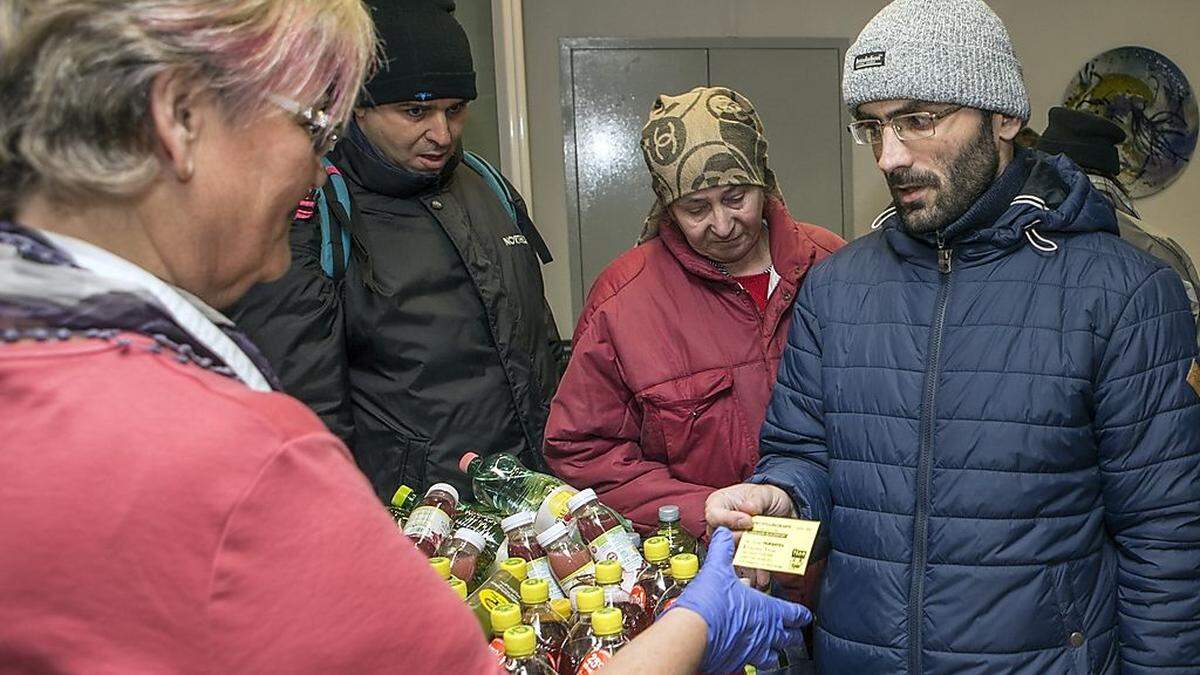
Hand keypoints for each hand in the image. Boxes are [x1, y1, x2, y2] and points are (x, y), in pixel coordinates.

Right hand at [669, 527, 811, 672]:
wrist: (691, 633)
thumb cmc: (709, 604)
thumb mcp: (717, 568)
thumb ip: (722, 549)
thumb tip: (723, 532)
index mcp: (765, 611)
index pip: (793, 614)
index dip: (801, 614)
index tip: (806, 615)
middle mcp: (763, 633)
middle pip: (787, 639)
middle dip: (792, 635)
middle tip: (795, 635)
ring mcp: (750, 651)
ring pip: (772, 656)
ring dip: (774, 651)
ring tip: (774, 650)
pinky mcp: (735, 662)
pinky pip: (751, 665)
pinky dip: (752, 660)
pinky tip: (744, 655)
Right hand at [705, 483, 794, 588]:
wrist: (783, 509)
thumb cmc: (768, 497)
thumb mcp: (764, 493)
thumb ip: (756, 499)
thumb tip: (748, 509)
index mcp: (719, 504)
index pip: (714, 516)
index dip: (729, 521)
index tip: (748, 522)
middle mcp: (722, 524)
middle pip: (723, 539)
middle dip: (740, 545)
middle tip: (756, 547)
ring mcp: (732, 540)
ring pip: (734, 555)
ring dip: (747, 565)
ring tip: (758, 574)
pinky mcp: (743, 552)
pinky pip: (745, 564)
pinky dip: (754, 571)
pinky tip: (762, 576)